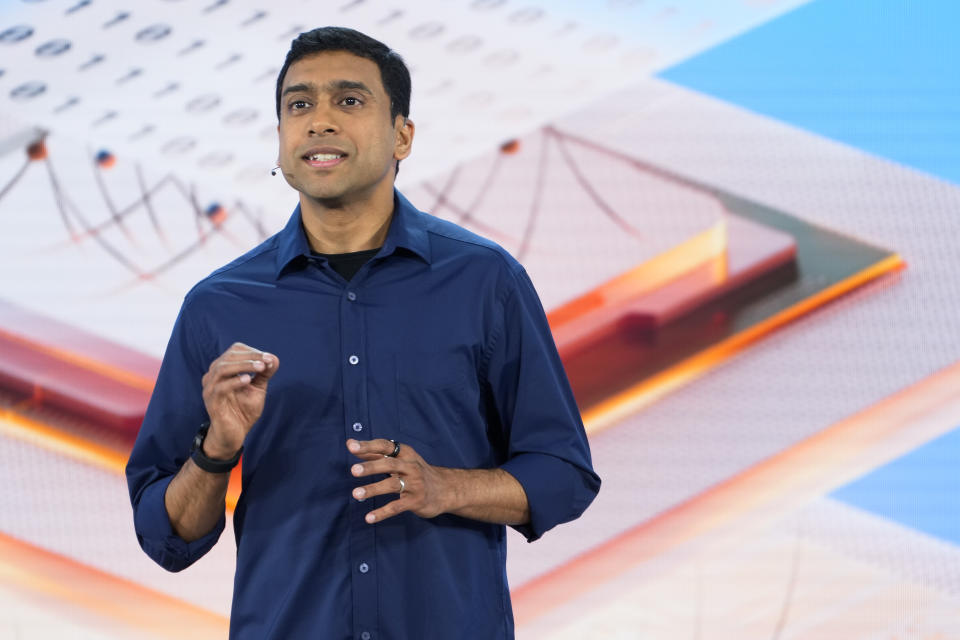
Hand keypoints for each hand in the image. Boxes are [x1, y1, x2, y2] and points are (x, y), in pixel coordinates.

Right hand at [201, 343, 278, 457]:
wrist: (234, 434)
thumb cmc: (244, 410)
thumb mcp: (258, 389)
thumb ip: (264, 374)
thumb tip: (274, 359)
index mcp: (223, 369)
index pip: (235, 350)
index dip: (252, 351)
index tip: (269, 358)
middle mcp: (213, 376)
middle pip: (228, 357)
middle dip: (250, 357)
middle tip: (267, 361)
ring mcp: (210, 388)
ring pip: (222, 368)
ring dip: (244, 365)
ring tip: (260, 368)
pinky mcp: (211, 402)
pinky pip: (220, 388)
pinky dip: (235, 381)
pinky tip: (248, 380)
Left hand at [347, 438, 450, 523]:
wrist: (445, 490)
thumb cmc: (416, 472)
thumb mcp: (400, 460)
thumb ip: (375, 453)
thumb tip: (350, 444)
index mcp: (405, 454)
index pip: (385, 446)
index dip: (368, 446)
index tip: (352, 446)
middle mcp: (411, 466)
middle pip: (389, 464)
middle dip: (371, 467)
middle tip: (353, 470)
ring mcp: (415, 484)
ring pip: (392, 485)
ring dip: (373, 489)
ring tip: (356, 494)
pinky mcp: (416, 501)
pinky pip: (397, 507)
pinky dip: (383, 512)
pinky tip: (369, 518)